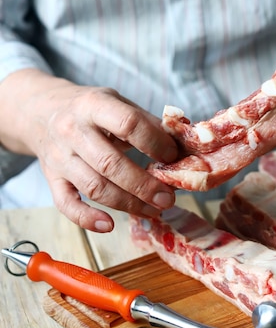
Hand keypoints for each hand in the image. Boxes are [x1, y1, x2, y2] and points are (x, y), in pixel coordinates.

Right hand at [0, 70, 177, 231]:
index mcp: (93, 105)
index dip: (155, 143)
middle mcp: (73, 131)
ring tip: (154, 210)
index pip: (128, 124)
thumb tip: (183, 146)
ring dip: (128, 204)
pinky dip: (87, 219)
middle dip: (144, 185)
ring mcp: (60, 157)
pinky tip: (109, 225)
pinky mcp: (51, 179)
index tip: (173, 157)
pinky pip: (66, 205)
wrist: (40, 111)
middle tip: (168, 198)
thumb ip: (147, 122)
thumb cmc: (88, 108)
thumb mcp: (117, 102)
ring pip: (95, 188)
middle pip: (111, 164)